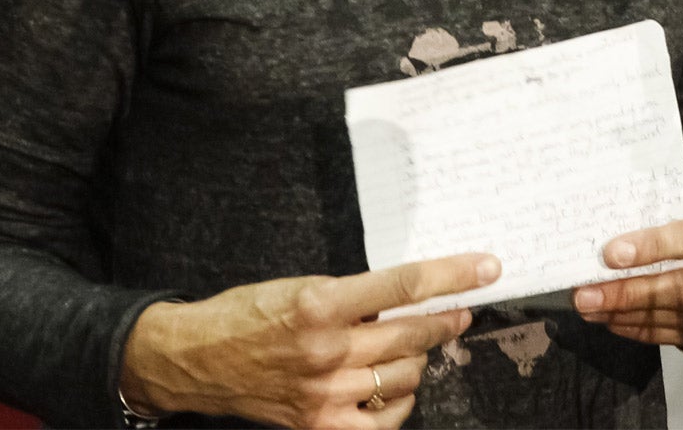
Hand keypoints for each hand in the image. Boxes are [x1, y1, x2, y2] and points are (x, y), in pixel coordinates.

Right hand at [118, 252, 496, 428]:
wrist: (197, 360)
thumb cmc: (249, 315)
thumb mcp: (302, 286)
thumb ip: (355, 296)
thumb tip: (411, 298)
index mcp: (321, 304)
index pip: (405, 285)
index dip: (453, 274)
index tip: (486, 267)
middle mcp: (326, 350)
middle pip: (413, 333)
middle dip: (446, 320)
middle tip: (459, 313)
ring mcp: (324, 393)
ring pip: (405, 375)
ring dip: (417, 359)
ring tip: (409, 348)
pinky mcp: (317, 425)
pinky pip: (384, 419)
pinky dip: (398, 401)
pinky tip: (391, 386)